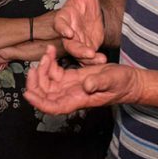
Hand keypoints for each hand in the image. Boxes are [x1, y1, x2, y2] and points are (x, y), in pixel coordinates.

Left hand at [24, 44, 142, 113]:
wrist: (129, 80)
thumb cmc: (123, 84)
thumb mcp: (112, 81)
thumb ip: (99, 83)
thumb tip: (86, 85)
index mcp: (78, 99)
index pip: (53, 106)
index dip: (39, 102)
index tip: (28, 94)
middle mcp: (70, 94)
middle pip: (45, 94)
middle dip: (36, 82)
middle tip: (35, 67)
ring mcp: (70, 86)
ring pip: (47, 82)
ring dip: (42, 69)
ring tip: (47, 53)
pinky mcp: (72, 77)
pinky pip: (55, 72)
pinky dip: (50, 62)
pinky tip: (51, 51)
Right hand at [54, 0, 107, 64]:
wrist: (95, 17)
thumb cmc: (85, 4)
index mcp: (64, 19)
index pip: (60, 24)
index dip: (63, 29)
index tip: (68, 32)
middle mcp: (68, 34)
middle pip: (69, 43)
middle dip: (78, 49)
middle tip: (87, 52)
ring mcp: (77, 44)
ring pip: (78, 54)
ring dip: (87, 58)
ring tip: (98, 58)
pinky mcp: (86, 51)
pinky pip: (87, 60)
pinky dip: (94, 62)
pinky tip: (102, 61)